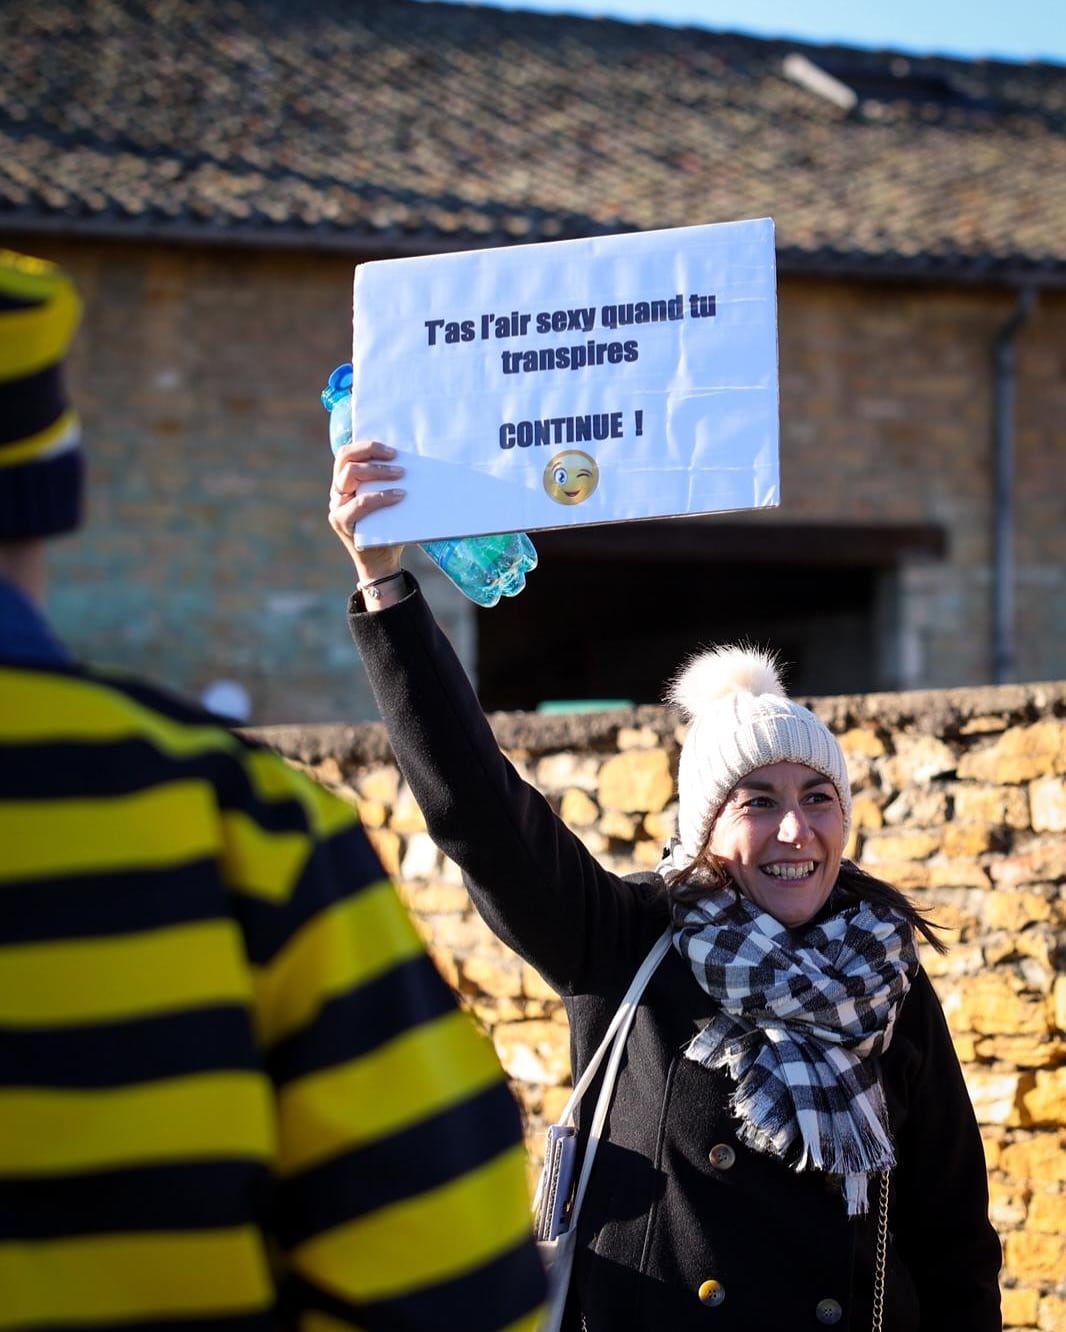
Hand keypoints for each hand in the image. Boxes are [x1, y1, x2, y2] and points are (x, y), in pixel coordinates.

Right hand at [329, 439, 406, 585]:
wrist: (382, 562)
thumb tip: (415, 461)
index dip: (367, 445)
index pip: (347, 453)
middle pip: (345, 459)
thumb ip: (391, 482)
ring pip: (349, 475)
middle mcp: (337, 491)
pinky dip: (380, 496)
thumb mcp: (389, 500)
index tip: (392, 449)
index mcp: (346, 481)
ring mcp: (337, 505)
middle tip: (396, 457)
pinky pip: (359, 502)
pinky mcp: (341, 521)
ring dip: (377, 471)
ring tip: (401, 474)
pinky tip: (399, 496)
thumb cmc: (390, 527)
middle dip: (370, 452)